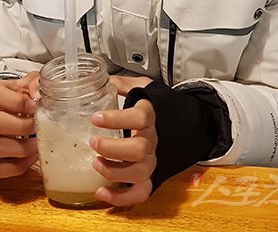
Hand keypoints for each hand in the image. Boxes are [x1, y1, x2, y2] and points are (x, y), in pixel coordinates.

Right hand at [0, 71, 39, 178]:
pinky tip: (31, 158)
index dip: (18, 103)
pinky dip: (16, 167)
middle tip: (39, 127)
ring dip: (22, 149)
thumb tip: (38, 95)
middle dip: (23, 128)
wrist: (3, 107)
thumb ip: (35, 84)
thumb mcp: (26, 83)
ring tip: (38, 144)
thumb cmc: (17, 95)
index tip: (35, 107)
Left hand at [89, 76, 156, 206]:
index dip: (116, 118)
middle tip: (93, 142)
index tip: (95, 117)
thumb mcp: (143, 89)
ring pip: (140, 173)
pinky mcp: (153, 177)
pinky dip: (121, 198)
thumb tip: (102, 78)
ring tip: (95, 163)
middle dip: (113, 149)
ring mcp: (154, 160)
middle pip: (139, 150)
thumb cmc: (156, 107)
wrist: (184, 123)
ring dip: (114, 172)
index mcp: (151, 115)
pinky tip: (101, 192)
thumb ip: (123, 84)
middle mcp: (154, 140)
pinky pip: (141, 193)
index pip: (139, 117)